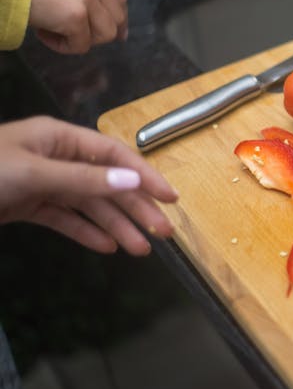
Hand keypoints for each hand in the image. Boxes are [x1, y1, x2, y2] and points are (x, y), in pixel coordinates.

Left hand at [0, 116, 177, 255]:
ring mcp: (40, 183)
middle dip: (134, 208)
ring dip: (115, 226)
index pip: (113, 155)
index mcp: (58, 138)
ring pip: (88, 205)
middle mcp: (54, 158)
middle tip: (162, 233)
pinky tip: (106, 246)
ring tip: (140, 249)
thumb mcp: (33, 172)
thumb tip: (133, 181)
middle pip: (105, 183)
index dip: (144, 175)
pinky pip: (63, 219)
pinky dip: (85, 232)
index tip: (169, 198)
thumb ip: (84, 179)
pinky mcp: (26, 206)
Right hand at [18, 0, 128, 53]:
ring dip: (80, 39)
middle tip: (74, 35)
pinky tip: (44, 33)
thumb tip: (101, 15)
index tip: (117, 33)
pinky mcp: (75, 16)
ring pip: (104, 35)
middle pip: (117, 19)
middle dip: (98, 33)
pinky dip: (62, 46)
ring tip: (54, 30)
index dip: (118, 18)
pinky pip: (81, 45)